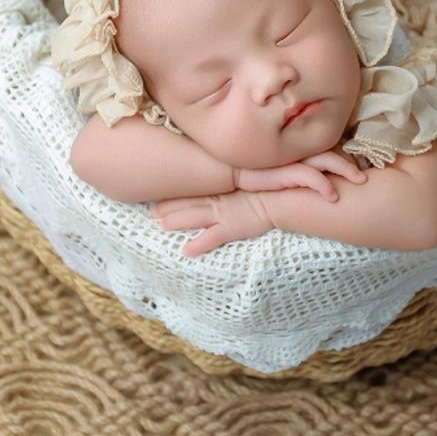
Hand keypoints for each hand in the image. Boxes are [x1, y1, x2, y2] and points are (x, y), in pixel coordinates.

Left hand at [154, 189, 275, 257]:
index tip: (162, 193)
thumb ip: (238, 186)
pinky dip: (199, 244)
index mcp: (223, 190)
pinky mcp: (232, 227)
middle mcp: (220, 201)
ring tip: (161, 224)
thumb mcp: (250, 184)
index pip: (196, 191)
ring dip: (178, 221)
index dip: (179, 194)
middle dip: (170, 207)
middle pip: (190, 203)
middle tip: (152, 210)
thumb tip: (233, 186)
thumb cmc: (271, 189)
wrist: (283, 197)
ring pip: (195, 216)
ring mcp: (225, 214)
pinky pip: (212, 237)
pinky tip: (186, 251)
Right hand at [232, 150, 366, 201]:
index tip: (365, 160)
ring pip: (327, 160)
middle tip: (370, 170)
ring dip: (346, 170)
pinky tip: (333, 196)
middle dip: (353, 159)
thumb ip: (300, 163)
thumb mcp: (282, 163)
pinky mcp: (286, 172)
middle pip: (334, 149)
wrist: (231, 168)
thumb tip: (321, 170)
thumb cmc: (258, 167)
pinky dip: (324, 186)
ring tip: (361, 180)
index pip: (331, 145)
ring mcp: (294, 159)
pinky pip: (310, 178)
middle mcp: (301, 150)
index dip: (348, 151)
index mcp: (303, 146)